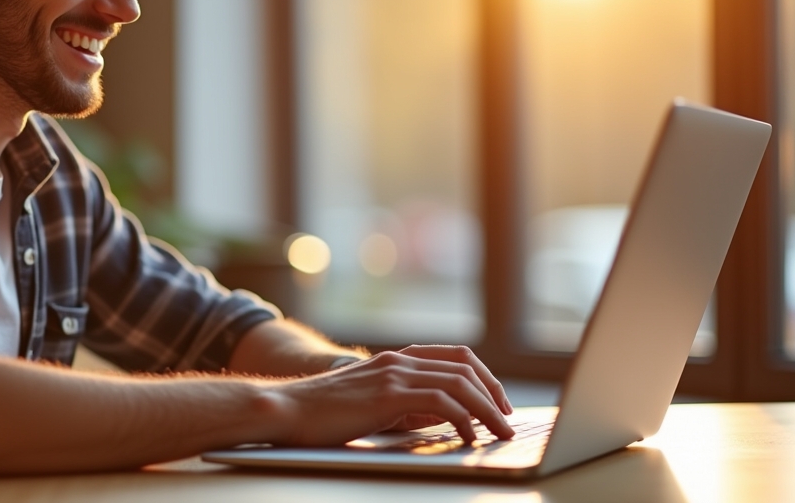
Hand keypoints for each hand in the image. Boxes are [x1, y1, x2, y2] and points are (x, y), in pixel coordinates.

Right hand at [267, 345, 513, 446]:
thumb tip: (442, 418)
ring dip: (487, 408)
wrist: (286, 409)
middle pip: (464, 366)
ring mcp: (393, 374)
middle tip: (507, 419)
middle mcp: (398, 360)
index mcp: (395, 359)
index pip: (455, 356)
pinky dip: (463, 419)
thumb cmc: (324, 414)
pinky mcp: (388, 395)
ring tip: (500, 432)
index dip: (484, 377)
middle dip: (494, 392)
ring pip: (459, 383)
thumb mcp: (372, 404)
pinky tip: (468, 437)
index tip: (498, 402)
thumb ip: (405, 404)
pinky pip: (441, 402)